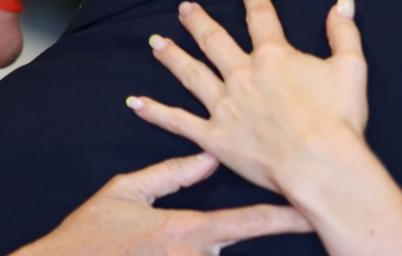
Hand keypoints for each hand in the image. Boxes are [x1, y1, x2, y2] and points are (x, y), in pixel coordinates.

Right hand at [12, 152, 311, 255]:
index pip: (249, 222)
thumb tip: (208, 155)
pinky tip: (214, 250)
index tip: (313, 211)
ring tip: (279, 242)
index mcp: (187, 232)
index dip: (286, 217)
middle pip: (246, 249)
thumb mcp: (127, 193)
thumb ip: (172, 174)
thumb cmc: (88, 236)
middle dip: (272, 234)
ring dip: (239, 249)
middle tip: (305, 221)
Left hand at [126, 0, 367, 193]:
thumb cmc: (338, 119)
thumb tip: (342, 2)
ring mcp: (224, 106)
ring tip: (155, 42)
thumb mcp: (350, 67)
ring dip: (172, 55)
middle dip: (199, 22)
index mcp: (274, 56)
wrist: (320, 163)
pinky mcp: (214, 137)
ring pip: (191, 73)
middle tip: (185, 8)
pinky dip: (155, 112)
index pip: (261, 19)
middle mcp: (243, 75)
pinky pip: (178, 122)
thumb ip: (343, 32)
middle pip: (215, 40)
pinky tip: (135, 103)